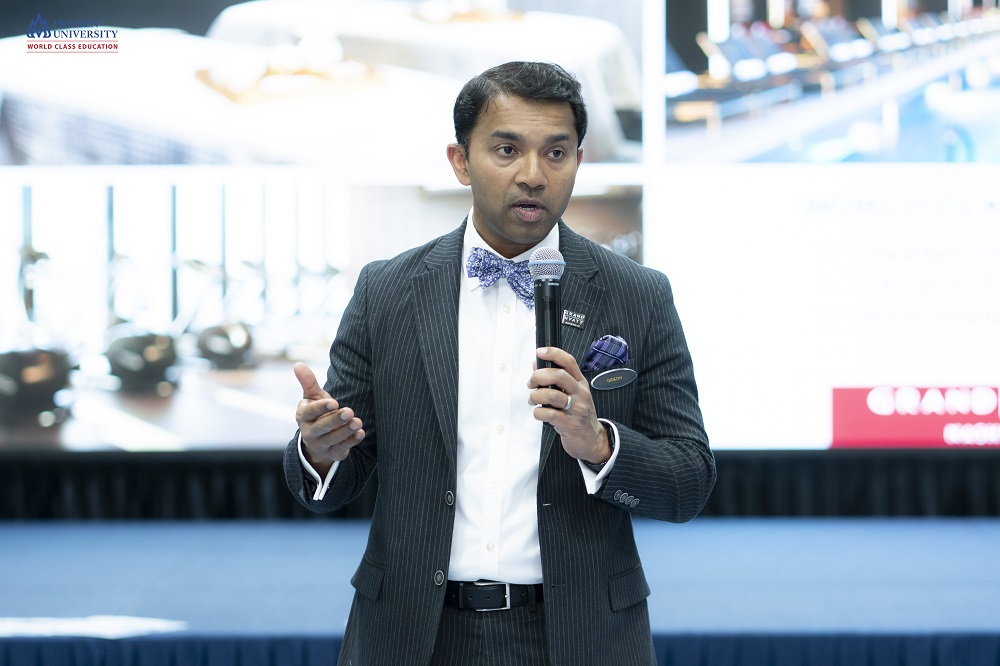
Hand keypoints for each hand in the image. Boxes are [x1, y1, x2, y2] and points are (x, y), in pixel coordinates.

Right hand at [294, 362, 364, 474]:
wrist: (318, 439)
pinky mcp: (332, 453)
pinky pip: (342, 448)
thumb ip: (308, 382)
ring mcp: (320, 445)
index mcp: (303, 416)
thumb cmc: (317, 412)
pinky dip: (351, 441)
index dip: (322, 408)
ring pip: (333, 439)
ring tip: (358, 422)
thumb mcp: (312, 397)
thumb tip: (297, 364)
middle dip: (336, 420)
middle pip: (322, 427)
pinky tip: (360, 433)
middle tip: (349, 412)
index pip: (310, 412)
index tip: (335, 402)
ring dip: (346, 431)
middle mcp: (309, 433)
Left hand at [527, 347, 610, 463]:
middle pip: (559, 375)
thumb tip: (537, 365)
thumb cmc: (578, 414)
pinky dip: (538, 413)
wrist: (592, 439)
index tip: (539, 352)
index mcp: (580, 383)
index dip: (553, 354)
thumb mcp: (571, 394)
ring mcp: (576, 409)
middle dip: (539, 376)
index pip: (569, 362)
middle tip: (531, 383)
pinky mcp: (570, 424)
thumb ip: (555, 380)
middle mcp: (580, 394)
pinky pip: (549, 414)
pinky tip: (539, 414)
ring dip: (535, 396)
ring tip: (533, 400)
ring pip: (552, 395)